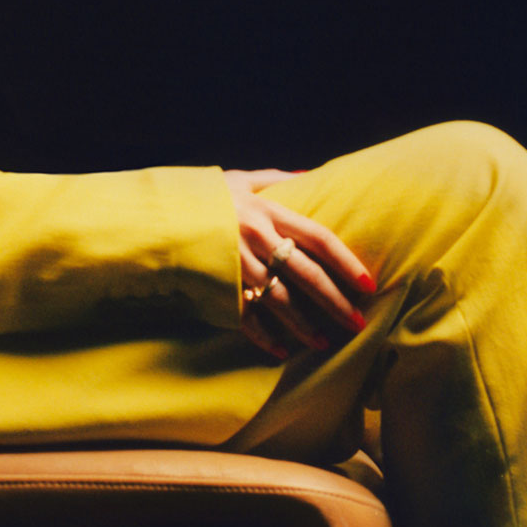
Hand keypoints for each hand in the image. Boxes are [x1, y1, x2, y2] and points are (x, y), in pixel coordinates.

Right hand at [222, 168, 374, 362]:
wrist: (158, 216)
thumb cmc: (204, 198)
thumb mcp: (240, 181)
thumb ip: (276, 179)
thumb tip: (308, 175)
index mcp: (268, 213)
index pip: (319, 238)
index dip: (346, 262)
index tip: (368, 284)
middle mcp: (257, 240)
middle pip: (306, 274)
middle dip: (335, 301)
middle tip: (357, 323)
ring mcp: (237, 266)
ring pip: (280, 300)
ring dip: (304, 326)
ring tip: (323, 343)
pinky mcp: (219, 288)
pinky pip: (246, 316)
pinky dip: (264, 337)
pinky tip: (281, 352)